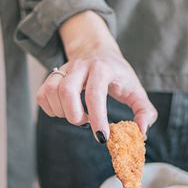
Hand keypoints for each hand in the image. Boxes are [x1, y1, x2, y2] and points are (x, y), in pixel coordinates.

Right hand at [36, 11, 156, 140]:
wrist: (99, 51)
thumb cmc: (119, 75)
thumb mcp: (137, 90)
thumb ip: (145, 112)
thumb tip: (141, 133)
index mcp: (103, 68)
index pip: (95, 93)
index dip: (97, 118)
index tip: (102, 136)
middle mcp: (81, 66)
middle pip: (66, 90)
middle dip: (75, 115)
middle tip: (86, 122)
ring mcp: (64, 70)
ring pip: (52, 92)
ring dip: (62, 112)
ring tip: (78, 116)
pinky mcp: (52, 77)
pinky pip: (43, 95)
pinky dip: (51, 109)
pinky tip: (65, 111)